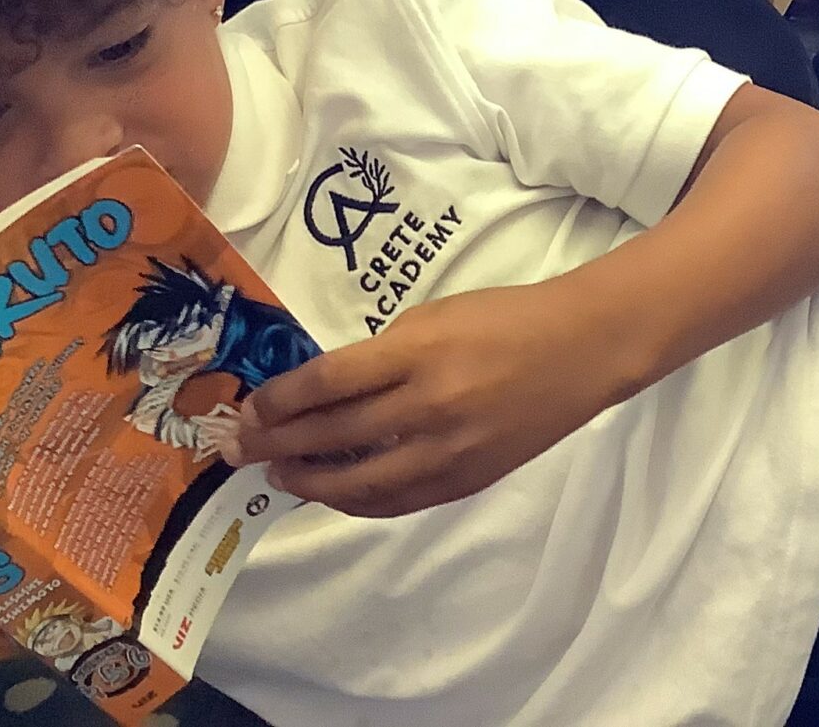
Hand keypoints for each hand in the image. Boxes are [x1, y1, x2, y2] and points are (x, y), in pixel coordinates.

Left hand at [229, 283, 616, 517]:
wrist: (580, 349)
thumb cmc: (504, 318)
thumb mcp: (435, 315)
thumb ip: (383, 354)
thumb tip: (327, 390)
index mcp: (418, 353)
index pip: (328, 383)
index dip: (279, 400)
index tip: (249, 407)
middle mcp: (427, 407)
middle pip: (331, 435)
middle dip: (276, 443)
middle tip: (239, 448)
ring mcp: (448, 452)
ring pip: (358, 483)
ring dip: (308, 481)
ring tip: (278, 473)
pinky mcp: (465, 481)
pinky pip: (396, 502)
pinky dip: (356, 501)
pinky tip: (333, 492)